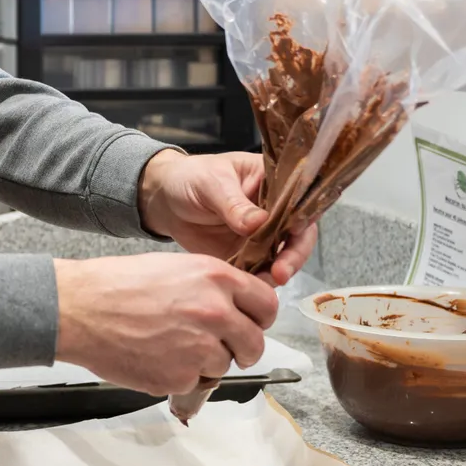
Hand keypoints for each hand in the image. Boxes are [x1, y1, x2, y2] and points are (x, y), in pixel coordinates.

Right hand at [53, 253, 280, 394]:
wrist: (79, 309)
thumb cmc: (116, 285)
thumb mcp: (175, 268)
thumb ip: (211, 287)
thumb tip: (234, 307)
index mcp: (216, 278)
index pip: (267, 304)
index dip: (259, 317)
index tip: (252, 323)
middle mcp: (216, 312)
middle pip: (255, 343)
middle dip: (242, 349)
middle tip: (222, 347)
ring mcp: (201, 348)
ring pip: (224, 365)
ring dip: (205, 361)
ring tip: (171, 346)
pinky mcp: (181, 377)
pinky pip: (195, 382)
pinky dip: (179, 375)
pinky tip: (155, 357)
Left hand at [137, 149, 316, 284]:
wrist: (163, 201)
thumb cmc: (190, 178)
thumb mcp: (211, 183)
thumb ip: (234, 204)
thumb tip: (260, 222)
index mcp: (273, 182)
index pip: (299, 200)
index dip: (302, 218)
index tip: (294, 234)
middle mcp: (274, 211)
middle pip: (298, 234)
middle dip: (293, 255)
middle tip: (280, 272)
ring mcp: (262, 236)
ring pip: (282, 256)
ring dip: (278, 271)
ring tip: (263, 282)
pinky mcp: (247, 256)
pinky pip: (259, 271)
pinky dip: (257, 280)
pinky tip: (249, 287)